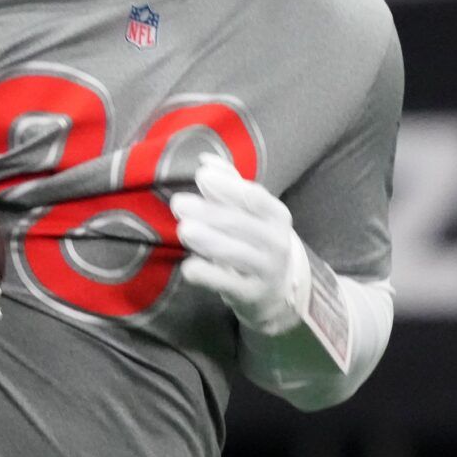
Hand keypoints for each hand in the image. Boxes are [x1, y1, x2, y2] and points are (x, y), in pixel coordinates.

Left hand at [170, 155, 307, 335]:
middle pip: (240, 224)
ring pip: (235, 253)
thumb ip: (230, 185)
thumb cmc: (256, 242)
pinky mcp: (252, 295)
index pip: (254, 197)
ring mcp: (266, 270)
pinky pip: (226, 283)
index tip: (201, 177)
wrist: (275, 291)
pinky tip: (189, 267)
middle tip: (178, 204)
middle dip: (208, 212)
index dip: (228, 186)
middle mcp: (277, 242)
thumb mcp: (251, 213)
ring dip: (208, 240)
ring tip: (184, 229)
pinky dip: (207, 274)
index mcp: (277, 215)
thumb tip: (205, 161)